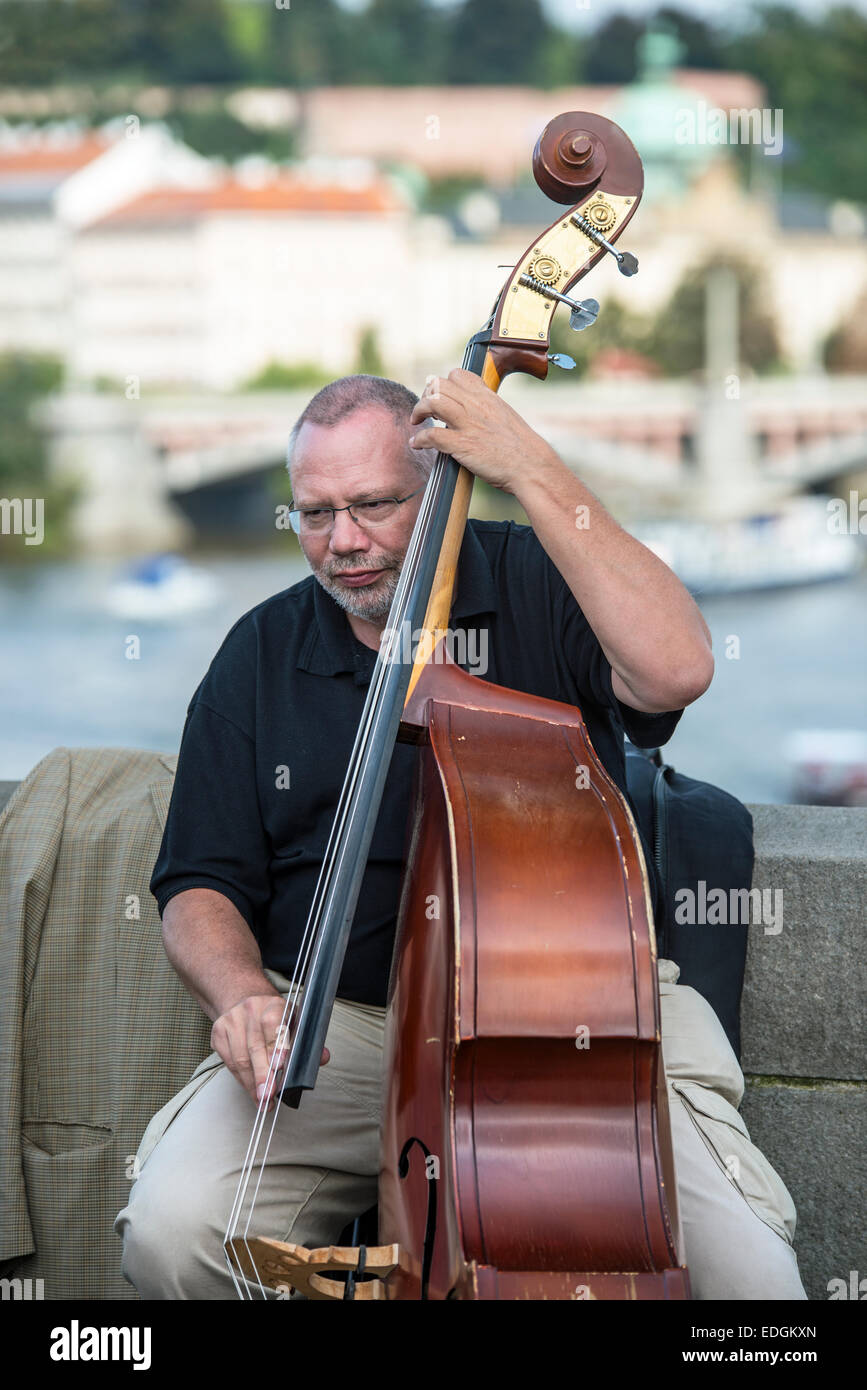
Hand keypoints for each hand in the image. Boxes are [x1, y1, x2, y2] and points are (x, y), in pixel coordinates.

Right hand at [210, 993, 329, 1108]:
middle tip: (269, 1095)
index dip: (277, 1046)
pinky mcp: (218, 1033)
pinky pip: (229, 1062)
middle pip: (255, 1046)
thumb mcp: (295, 1021)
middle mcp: (250, 1009)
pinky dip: (242, 1080)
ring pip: (240, 1058)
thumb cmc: (275, 1017)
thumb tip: (324, 1057)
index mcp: (273, 1004)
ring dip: (251, 1083)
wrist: (245, 1000)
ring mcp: (231, 1020)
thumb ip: (308, 1041)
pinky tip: (251, 1091)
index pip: (274, 1024)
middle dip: (262, 1074)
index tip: (280, 1066)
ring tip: (262, 1101)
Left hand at [408, 367, 558, 493]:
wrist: (531, 465)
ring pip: (433, 402)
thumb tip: (474, 413)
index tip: (440, 396)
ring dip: (419, 410)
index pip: (458, 375)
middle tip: (424, 411)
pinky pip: (432, 435)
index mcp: (487, 397)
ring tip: (416, 421)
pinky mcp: (462, 445)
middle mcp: (476, 406)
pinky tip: (417, 444)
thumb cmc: (521, 447)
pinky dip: (419, 439)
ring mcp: (468, 424)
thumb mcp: (505, 417)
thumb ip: (487, 410)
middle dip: (426, 395)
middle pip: (440, 384)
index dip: (444, 383)